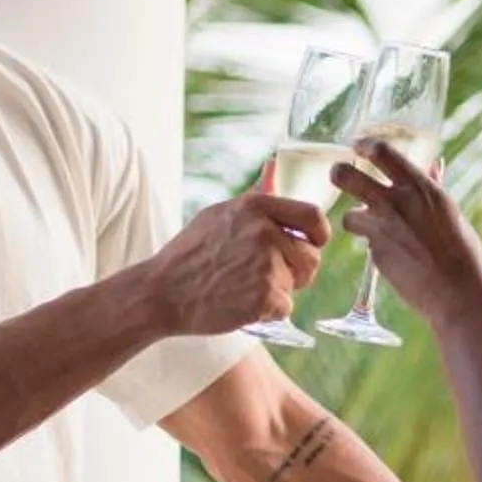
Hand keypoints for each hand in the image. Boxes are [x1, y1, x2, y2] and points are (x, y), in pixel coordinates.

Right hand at [144, 193, 327, 334]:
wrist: (162, 291)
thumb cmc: (189, 254)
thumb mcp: (219, 213)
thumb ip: (254, 201)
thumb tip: (275, 168)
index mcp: (256, 207)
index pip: (313, 217)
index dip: (318, 235)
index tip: (313, 245)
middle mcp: (265, 231)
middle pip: (311, 256)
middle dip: (297, 271)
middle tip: (268, 278)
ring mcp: (266, 263)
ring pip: (297, 283)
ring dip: (280, 291)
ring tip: (246, 289)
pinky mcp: (265, 295)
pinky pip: (285, 307)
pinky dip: (267, 312)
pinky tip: (241, 305)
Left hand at [334, 141, 481, 331]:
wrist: (458, 291)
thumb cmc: (463, 251)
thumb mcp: (450, 211)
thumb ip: (434, 187)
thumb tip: (434, 165)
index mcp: (420, 187)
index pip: (382, 151)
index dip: (365, 145)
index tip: (358, 146)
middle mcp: (397, 202)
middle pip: (346, 176)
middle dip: (338, 174)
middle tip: (339, 176)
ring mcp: (383, 229)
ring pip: (349, 216)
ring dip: (357, 221)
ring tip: (371, 230)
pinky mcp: (376, 254)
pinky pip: (366, 245)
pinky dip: (376, 248)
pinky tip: (396, 257)